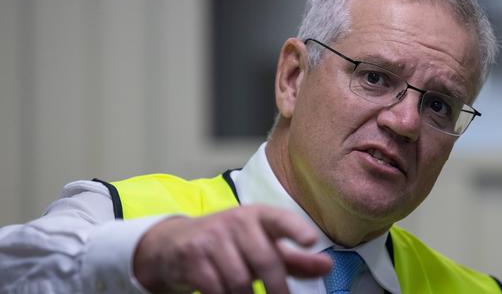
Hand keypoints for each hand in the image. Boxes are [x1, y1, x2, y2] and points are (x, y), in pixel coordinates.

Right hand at [133, 205, 331, 293]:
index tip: (311, 239)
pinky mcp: (191, 255)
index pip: (279, 218)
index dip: (295, 228)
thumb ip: (294, 259)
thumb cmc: (230, 245)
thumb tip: (327, 266)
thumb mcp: (261, 246)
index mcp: (258, 216)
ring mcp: (212, 236)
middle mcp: (236, 221)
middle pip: (264, 259)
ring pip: (240, 279)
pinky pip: (214, 287)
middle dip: (277, 289)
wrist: (174, 244)